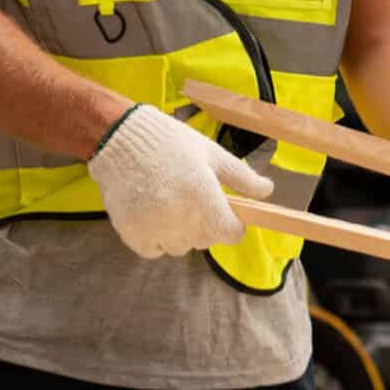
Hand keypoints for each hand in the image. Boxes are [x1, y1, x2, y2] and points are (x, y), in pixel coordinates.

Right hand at [86, 104, 272, 257]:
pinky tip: (152, 213)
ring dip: (181, 233)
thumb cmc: (171, 143)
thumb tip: (268, 191)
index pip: (229, 234)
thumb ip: (241, 176)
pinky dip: (156, 239)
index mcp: (204, 197)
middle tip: (192, 199)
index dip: (232, 226)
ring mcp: (154, 228)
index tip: (227, 215)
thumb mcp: (211, 153)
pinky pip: (154, 250)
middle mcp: (180, 218)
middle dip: (206, 225)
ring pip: (180, 247)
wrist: (120, 139)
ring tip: (170, 204)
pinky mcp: (132, 234)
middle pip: (206, 240)